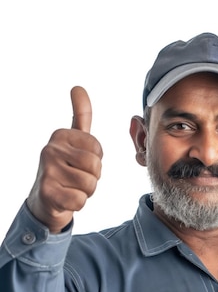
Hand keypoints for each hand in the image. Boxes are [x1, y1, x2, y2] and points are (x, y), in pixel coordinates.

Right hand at [27, 87, 102, 232]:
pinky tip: (65, 199)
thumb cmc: (65, 169)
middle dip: (92, 178)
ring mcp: (47, 170)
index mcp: (60, 135)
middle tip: (76, 178)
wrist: (45, 202)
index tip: (79, 163)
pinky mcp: (47, 192)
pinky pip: (80, 200)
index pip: (98, 149)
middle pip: (95, 166)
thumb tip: (78, 87)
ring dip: (85, 192)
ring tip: (70, 188)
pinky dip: (77, 204)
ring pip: (90, 184)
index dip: (95, 161)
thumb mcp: (73, 141)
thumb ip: (80, 116)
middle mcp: (50, 149)